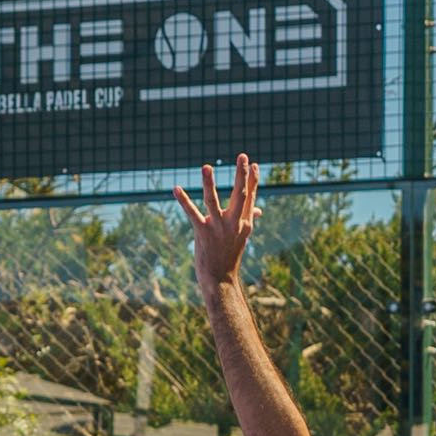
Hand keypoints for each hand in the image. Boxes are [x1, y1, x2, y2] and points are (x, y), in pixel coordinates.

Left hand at [175, 154, 259, 295]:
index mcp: (244, 223)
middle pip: (240, 195)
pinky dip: (183, 200)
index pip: (250, 197)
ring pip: (213, 201)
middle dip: (242, 174)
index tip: (254, 164)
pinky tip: (176, 189)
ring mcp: (218, 228)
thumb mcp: (241, 237)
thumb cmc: (229, 256)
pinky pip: (192, 213)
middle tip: (243, 156)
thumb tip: (258, 210)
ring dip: (209, 183)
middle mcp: (234, 223)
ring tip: (206, 167)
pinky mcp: (203, 233)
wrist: (220, 280)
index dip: (253, 180)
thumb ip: (248, 219)